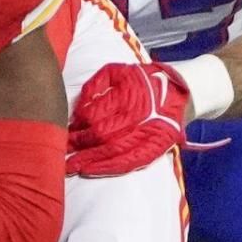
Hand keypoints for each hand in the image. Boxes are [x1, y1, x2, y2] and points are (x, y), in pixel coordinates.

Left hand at [66, 61, 190, 177]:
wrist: (181, 92)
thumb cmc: (144, 80)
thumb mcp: (120, 70)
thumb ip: (97, 83)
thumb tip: (79, 106)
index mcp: (128, 93)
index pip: (94, 114)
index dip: (77, 124)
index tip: (65, 129)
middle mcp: (138, 114)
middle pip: (100, 134)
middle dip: (78, 144)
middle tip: (60, 151)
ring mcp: (147, 133)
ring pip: (112, 150)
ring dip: (88, 160)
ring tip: (69, 167)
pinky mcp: (155, 148)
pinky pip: (129, 162)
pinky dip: (108, 168)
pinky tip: (90, 171)